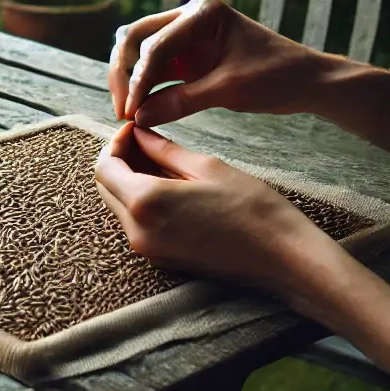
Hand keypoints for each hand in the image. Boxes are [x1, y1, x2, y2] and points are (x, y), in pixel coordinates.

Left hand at [94, 124, 324, 294]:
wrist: (286, 260)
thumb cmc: (253, 209)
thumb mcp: (206, 167)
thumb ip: (163, 149)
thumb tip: (138, 133)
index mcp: (146, 202)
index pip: (104, 167)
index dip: (115, 143)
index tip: (135, 129)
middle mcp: (138, 230)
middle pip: (106, 187)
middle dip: (119, 160)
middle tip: (145, 141)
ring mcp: (149, 250)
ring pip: (119, 205)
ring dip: (129, 179)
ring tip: (160, 159)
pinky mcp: (162, 260)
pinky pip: (136, 222)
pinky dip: (142, 200)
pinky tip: (169, 185)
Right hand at [108, 0, 324, 126]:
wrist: (308, 81)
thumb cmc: (277, 77)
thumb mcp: (229, 90)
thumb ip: (181, 102)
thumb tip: (139, 117)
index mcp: (202, 12)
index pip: (156, 44)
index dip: (139, 79)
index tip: (131, 111)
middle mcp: (188, 16)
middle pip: (136, 38)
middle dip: (124, 74)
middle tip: (122, 110)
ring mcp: (184, 33)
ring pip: (138, 49)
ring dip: (128, 78)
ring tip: (126, 111)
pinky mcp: (186, 53)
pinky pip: (153, 65)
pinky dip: (143, 85)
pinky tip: (138, 107)